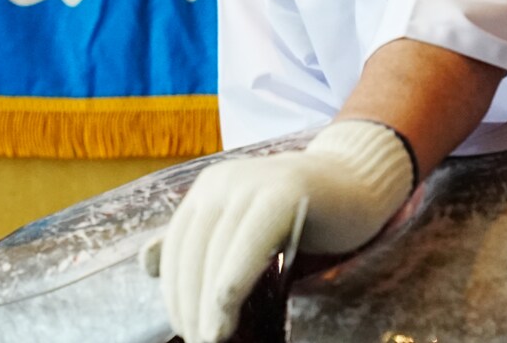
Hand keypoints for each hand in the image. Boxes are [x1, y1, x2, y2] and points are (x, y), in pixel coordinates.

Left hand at [140, 120, 413, 342]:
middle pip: (192, 251)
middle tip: (198, 341)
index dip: (174, 291)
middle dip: (189, 303)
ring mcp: (252, 182)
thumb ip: (202, 242)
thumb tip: (147, 265)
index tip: (182, 327)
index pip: (177, 245)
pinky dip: (232, 282)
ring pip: (216, 251)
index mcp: (209, 188)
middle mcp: (223, 180)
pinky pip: (248, 243)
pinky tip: (227, 313)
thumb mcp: (243, 226)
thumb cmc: (305, 215)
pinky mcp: (283, 192)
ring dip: (208, 303)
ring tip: (212, 339)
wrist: (359, 182)